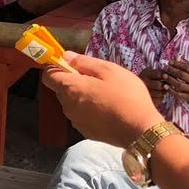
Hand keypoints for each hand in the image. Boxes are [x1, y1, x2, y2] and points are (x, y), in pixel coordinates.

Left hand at [41, 52, 163, 147]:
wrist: (140, 130)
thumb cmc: (126, 95)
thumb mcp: (109, 70)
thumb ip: (84, 62)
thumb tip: (66, 56)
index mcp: (71, 88)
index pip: (48, 76)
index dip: (56, 67)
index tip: (71, 65)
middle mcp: (68, 106)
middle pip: (61, 89)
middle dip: (73, 82)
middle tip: (97, 79)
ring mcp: (76, 121)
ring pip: (71, 103)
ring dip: (81, 96)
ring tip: (105, 95)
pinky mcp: (85, 132)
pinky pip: (81, 116)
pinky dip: (88, 111)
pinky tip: (107, 110)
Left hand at [162, 60, 188, 107]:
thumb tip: (178, 58)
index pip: (187, 68)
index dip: (177, 64)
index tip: (170, 62)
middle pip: (182, 75)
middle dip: (172, 71)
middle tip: (165, 68)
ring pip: (179, 85)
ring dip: (170, 80)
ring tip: (164, 75)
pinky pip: (178, 94)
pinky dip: (171, 90)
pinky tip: (165, 86)